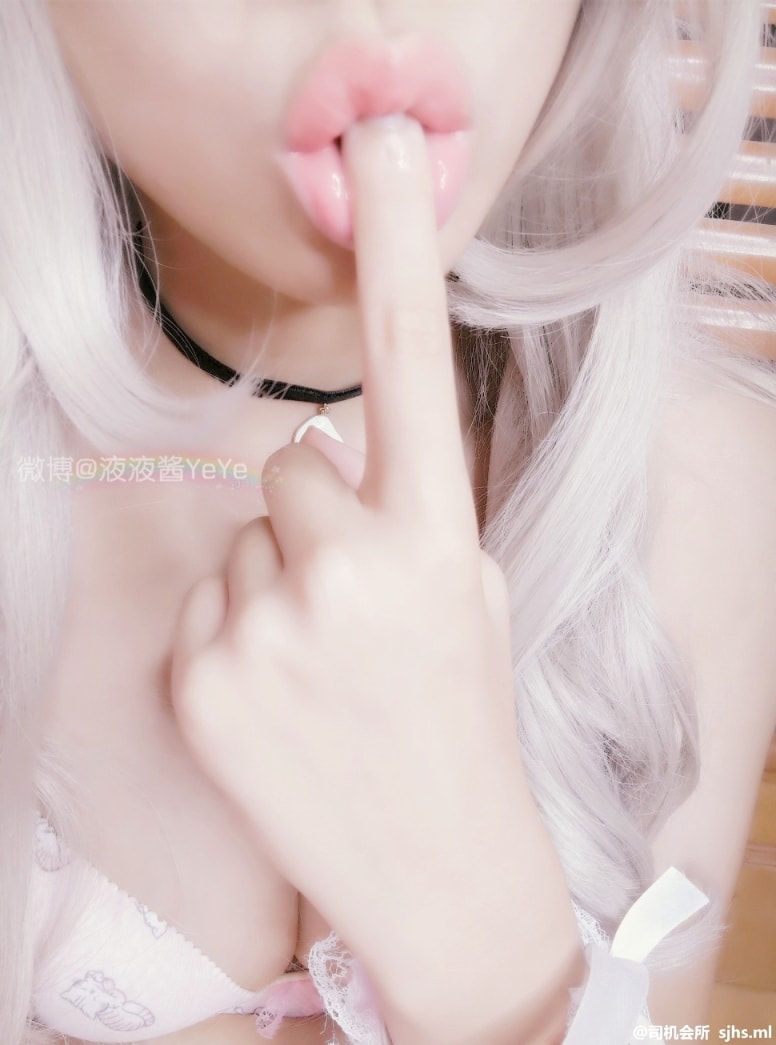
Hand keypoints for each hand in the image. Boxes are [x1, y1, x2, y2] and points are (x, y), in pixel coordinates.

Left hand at [171, 116, 578, 1043]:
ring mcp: (265, 629)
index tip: (386, 148)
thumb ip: (408, 509)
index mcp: (435, 537)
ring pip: (241, 537)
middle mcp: (349, 568)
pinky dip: (235, 638)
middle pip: (290, 465)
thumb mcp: (470, 595)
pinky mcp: (199, 684)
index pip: (411, 365)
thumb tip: (324, 460)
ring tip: (320, 663)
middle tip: (354, 604)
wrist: (439, 867)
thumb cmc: (462, 715)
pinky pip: (202, 605)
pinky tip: (280, 701)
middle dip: (317, 516)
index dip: (397, 248)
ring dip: (275, 579)